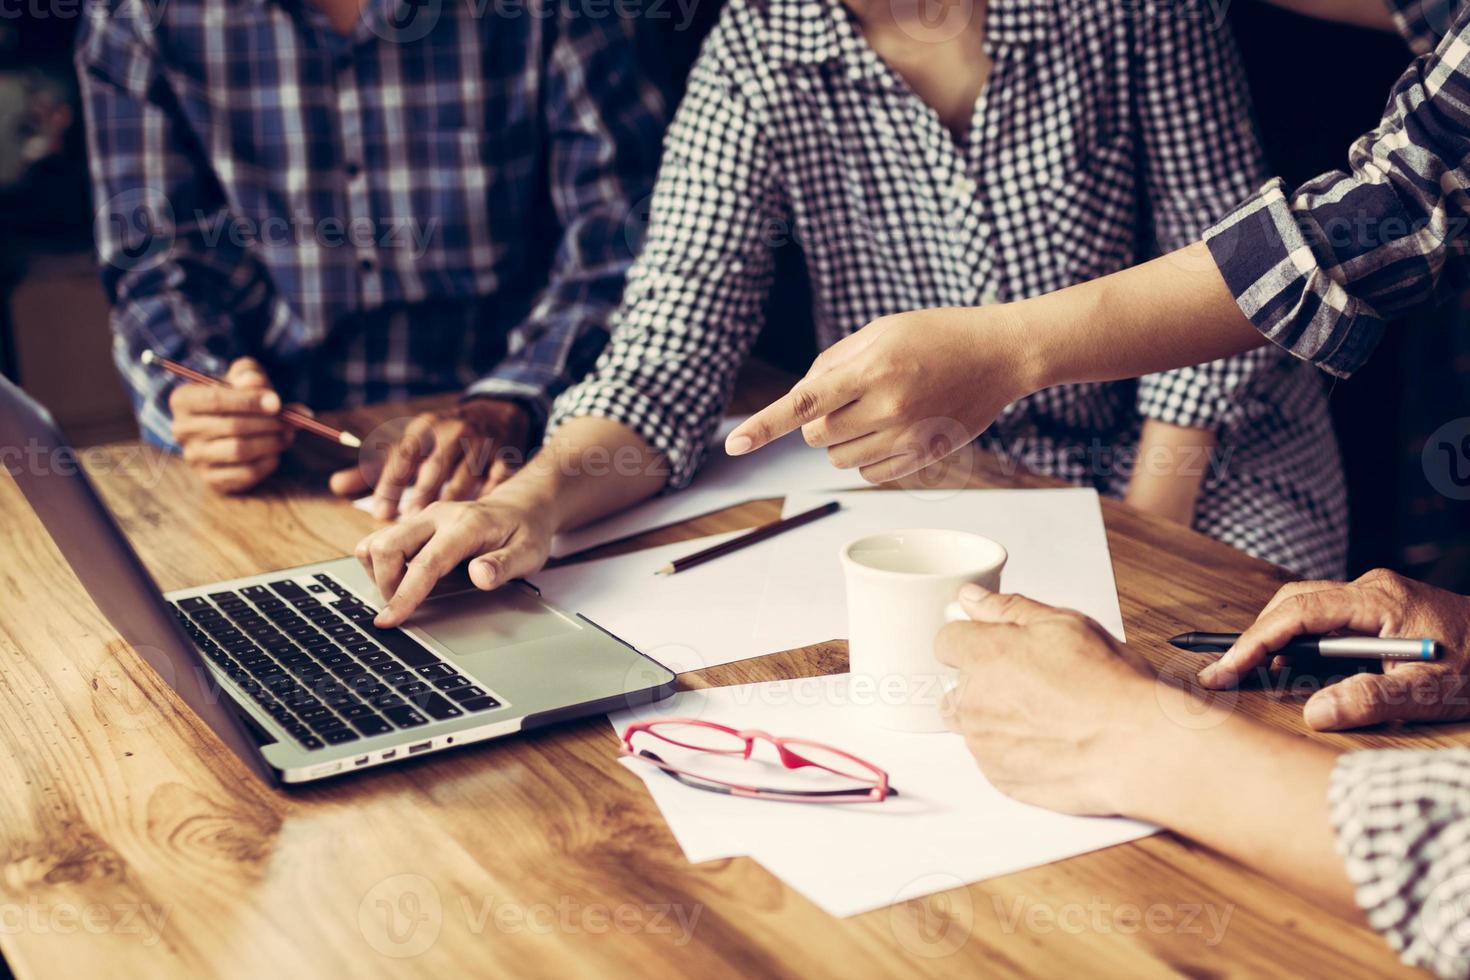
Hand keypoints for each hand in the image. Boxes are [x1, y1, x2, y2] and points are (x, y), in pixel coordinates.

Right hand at [169, 357, 291, 493]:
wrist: (234, 426)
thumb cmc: (240, 396)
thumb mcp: (243, 377)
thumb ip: (249, 373)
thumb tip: (254, 381)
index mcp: (183, 399)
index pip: (215, 399)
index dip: (250, 401)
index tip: (277, 403)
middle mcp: (182, 429)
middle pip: (231, 426)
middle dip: (267, 423)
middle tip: (290, 420)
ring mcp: (194, 457)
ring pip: (239, 450)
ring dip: (271, 442)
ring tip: (287, 433)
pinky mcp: (211, 479)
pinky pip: (245, 473)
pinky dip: (268, 462)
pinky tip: (276, 451)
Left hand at [331, 398, 530, 519]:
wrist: (495, 414)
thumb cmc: (444, 438)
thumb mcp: (411, 445)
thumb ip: (375, 468)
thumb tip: (337, 485)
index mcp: (425, 428)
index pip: (403, 454)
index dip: (391, 484)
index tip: (380, 512)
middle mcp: (453, 431)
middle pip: (434, 466)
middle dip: (420, 496)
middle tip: (407, 526)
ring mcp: (482, 442)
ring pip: (466, 475)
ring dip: (452, 504)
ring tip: (437, 536)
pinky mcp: (506, 455)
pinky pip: (497, 478)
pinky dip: (488, 498)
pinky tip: (479, 519)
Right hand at [354, 494, 553, 626]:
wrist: (521, 507)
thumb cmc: (525, 532)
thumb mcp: (528, 554)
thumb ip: (504, 566)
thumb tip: (480, 576)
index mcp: (466, 525)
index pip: (426, 563)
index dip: (405, 594)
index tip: (389, 620)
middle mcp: (437, 515)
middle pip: (387, 546)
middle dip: (386, 584)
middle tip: (404, 607)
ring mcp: (423, 517)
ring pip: (376, 542)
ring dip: (380, 574)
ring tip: (405, 591)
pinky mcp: (414, 522)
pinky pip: (380, 540)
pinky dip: (381, 563)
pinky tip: (403, 577)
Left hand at [724, 306, 1036, 483]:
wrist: (999, 355)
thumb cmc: (935, 335)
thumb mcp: (880, 331)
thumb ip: (834, 362)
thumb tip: (800, 400)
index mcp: (872, 368)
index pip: (802, 403)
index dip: (763, 425)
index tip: (733, 445)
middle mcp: (887, 407)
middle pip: (814, 436)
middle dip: (816, 421)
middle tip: (848, 396)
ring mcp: (906, 437)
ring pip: (838, 459)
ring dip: (841, 440)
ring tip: (874, 410)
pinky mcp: (921, 458)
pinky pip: (868, 474)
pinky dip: (866, 457)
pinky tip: (891, 430)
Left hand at [935, 586, 1155, 814]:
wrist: (1134, 748)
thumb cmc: (1108, 687)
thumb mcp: (1065, 624)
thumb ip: (1009, 608)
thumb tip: (972, 598)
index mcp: (984, 656)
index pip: (945, 641)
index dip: (972, 641)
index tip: (995, 646)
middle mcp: (973, 701)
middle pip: (955, 686)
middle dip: (982, 683)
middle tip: (1030, 683)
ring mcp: (983, 744)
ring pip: (972, 725)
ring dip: (995, 719)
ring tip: (1045, 716)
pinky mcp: (999, 779)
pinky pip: (992, 760)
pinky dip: (1012, 751)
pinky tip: (1048, 742)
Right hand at [1198, 568, 1469, 729]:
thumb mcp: (1433, 692)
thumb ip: (1372, 701)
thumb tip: (1313, 714)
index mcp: (1379, 601)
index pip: (1297, 613)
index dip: (1253, 643)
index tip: (1223, 672)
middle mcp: (1372, 588)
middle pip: (1292, 602)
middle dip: (1256, 638)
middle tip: (1228, 676)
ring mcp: (1376, 594)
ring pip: (1305, 606)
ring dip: (1279, 639)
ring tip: (1257, 675)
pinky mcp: (1381, 606)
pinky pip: (1325, 615)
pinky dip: (1302, 639)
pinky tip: (1300, 667)